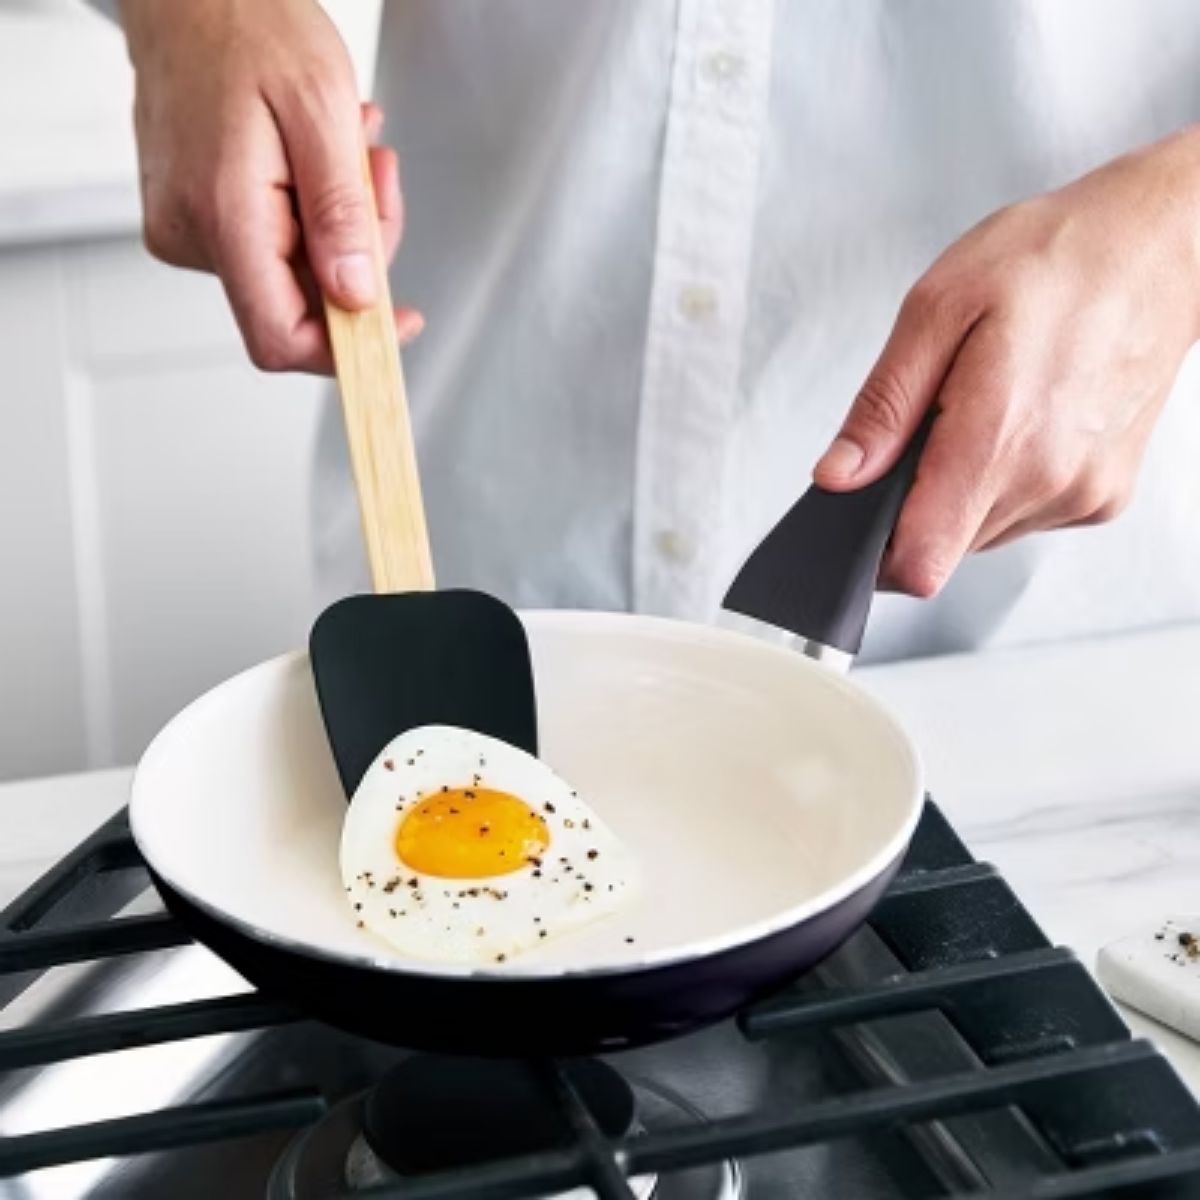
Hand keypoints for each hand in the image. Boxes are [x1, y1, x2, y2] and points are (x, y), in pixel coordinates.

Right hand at [120, 0, 422, 373]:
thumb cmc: (247, 23)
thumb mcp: (321, 109)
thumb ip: (341, 214)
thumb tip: (357, 296)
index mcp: (221, 213)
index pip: (280, 336)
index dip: (345, 347)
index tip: (396, 325)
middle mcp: (191, 233)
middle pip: (300, 303)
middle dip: (359, 253)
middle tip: (377, 174)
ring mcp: (186, 228)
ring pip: (294, 271)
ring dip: (341, 221)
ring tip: (346, 147)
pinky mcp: (195, 216)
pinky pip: (273, 242)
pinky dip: (312, 208)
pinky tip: (315, 155)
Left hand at [813, 128, 1199, 596]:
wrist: (1158, 246)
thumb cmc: (1055, 258)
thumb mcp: (936, 308)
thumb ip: (882, 406)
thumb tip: (839, 475)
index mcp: (1000, 438)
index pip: (919, 561)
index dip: (876, 552)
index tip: (863, 514)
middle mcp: (1049, 480)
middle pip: (943, 547)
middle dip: (917, 498)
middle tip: (934, 422)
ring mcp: (1083, 494)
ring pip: (982, 534)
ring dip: (962, 490)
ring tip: (985, 409)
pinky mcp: (1104, 496)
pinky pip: (1025, 517)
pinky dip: (1005, 483)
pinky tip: (1021, 422)